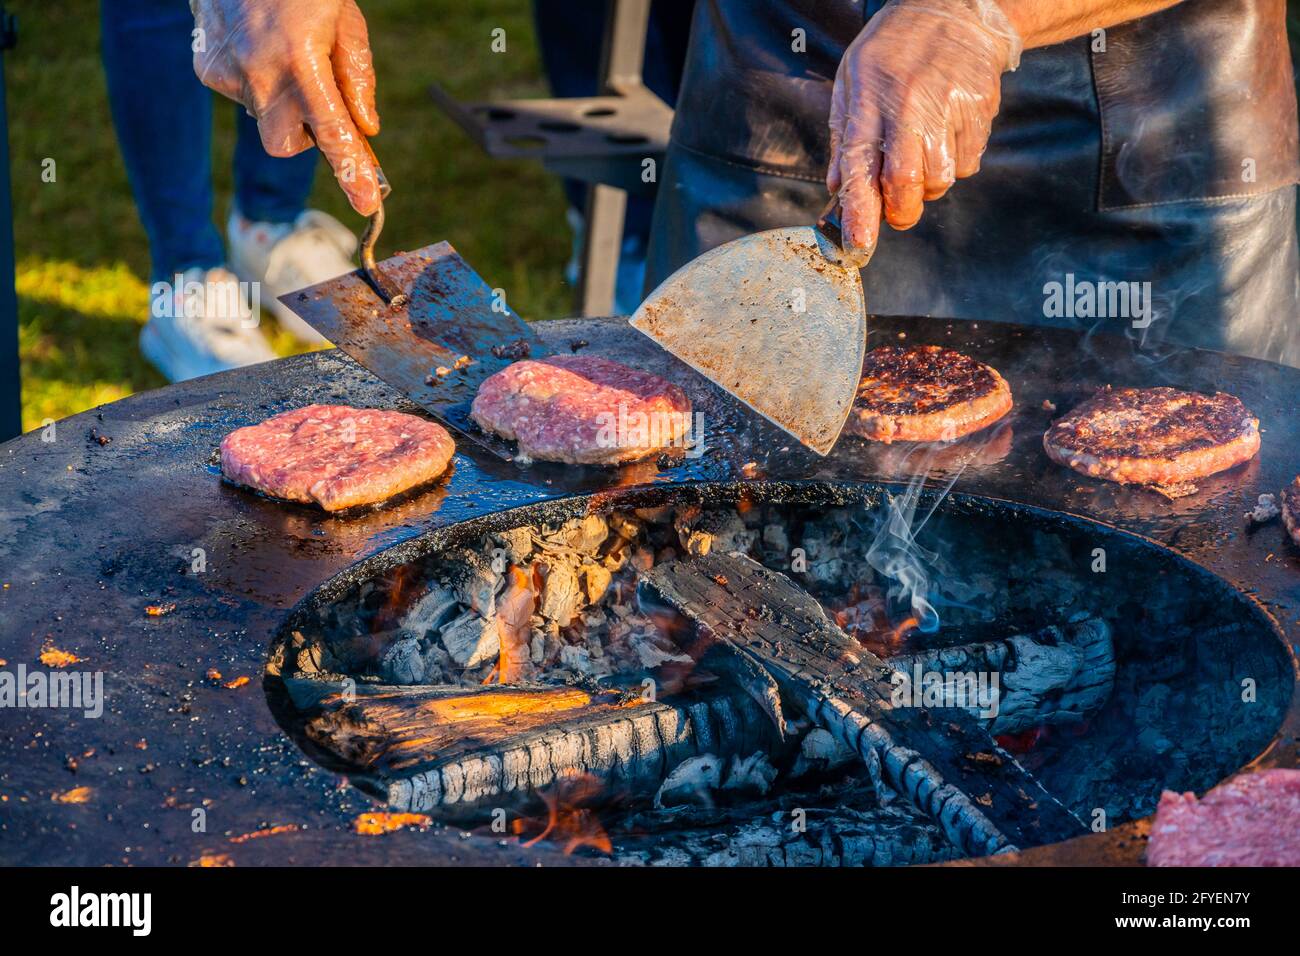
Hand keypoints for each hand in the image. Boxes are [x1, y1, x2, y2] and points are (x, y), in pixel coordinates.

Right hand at [191, 0, 381, 214]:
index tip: (368, 205)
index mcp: (303, 63)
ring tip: (283, 49)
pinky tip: (256, 43)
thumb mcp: (345, 19)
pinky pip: (240, 94)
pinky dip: (255, 79)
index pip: (332, 134)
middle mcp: (260, 76)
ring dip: (282, 99)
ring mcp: (227, 75)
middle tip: (318, 99)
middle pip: (287, 146)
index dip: (352, 173)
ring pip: (265, 118)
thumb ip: (357, 77)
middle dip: (306, 135)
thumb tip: (365, 129)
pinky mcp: (206, 67)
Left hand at [827, 0, 1021, 257]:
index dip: (859, 213)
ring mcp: (948, 107)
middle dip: (900, 212)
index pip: (860, 167)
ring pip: (940, 180)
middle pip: (905, 183)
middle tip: (897, 213)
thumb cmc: (893, 50)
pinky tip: (947, 135)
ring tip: (922, 155)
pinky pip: (968, 163)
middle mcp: (909, 105)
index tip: (859, 245)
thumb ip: (845, 139)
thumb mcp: (852, 82)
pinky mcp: (979, 110)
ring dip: (929, 186)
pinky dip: (956, 164)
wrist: (954, 8)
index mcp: (868, 100)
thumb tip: (836, 189)